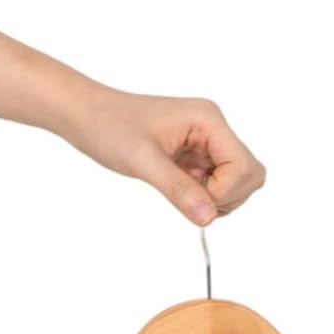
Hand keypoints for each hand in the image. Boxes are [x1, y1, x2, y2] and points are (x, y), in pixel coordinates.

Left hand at [56, 86, 265, 225]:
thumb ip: (178, 190)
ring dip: (213, 197)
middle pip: (249, 174)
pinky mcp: (194, 154)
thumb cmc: (109, 126)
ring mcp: (205, 141)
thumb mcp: (142, 161)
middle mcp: (213, 128)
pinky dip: (201, 194)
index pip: (243, 167)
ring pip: (235, 182)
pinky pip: (214, 182)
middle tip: (188, 195)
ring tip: (178, 188)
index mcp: (208, 120)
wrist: (85, 114)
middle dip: (226, 196)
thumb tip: (208, 218)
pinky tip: (174, 185)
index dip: (224, 192)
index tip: (192, 198)